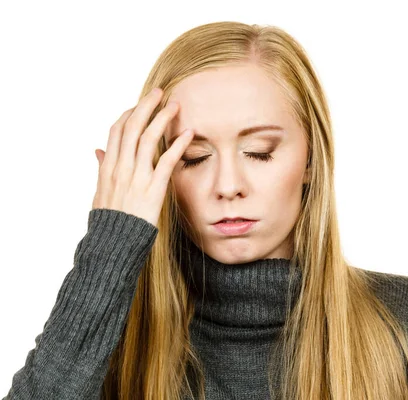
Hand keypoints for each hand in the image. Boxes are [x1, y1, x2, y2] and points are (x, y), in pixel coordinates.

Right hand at [91, 87, 192, 227]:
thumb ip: (102, 168)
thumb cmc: (109, 219)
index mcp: (108, 167)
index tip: (140, 105)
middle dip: (146, 106)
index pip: (117, 131)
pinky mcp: (153, 188)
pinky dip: (177, 145)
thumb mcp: (100, 191)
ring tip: (175, 106)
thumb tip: (97, 151)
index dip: (129, 114)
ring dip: (162, 118)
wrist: (113, 242)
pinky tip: (188, 134)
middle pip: (132, 127)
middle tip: (160, 92)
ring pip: (148, 138)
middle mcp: (121, 167)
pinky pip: (166, 161)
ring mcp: (136, 177)